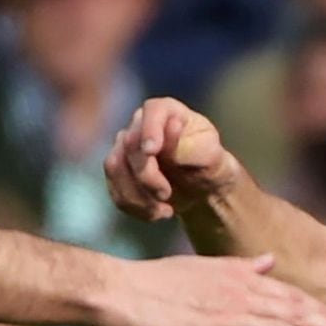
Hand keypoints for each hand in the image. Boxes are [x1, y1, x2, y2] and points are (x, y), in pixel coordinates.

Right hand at [89, 251, 325, 325]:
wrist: (119, 293)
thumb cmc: (157, 281)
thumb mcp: (204, 266)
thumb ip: (240, 266)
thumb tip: (270, 262)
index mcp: (238, 278)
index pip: (290, 295)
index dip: (320, 311)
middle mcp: (237, 297)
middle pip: (293, 314)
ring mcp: (223, 320)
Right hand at [108, 95, 241, 220]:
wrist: (202, 187)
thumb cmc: (208, 163)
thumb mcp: (211, 155)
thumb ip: (189, 144)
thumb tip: (171, 125)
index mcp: (167, 111)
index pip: (152, 112)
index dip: (149, 130)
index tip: (151, 151)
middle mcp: (141, 124)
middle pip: (129, 144)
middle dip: (146, 175)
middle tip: (166, 194)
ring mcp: (125, 147)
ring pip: (115, 168)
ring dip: (137, 195)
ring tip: (165, 210)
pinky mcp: (119, 172)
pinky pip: (116, 190)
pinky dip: (136, 207)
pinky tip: (158, 214)